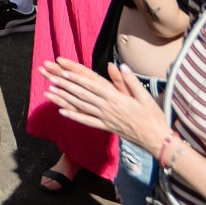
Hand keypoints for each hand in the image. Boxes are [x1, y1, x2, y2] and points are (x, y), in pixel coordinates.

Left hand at [43, 58, 167, 149]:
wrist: (156, 139)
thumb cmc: (152, 116)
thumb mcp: (145, 96)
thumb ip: (130, 81)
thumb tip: (120, 65)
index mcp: (116, 98)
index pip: (91, 86)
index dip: (76, 78)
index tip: (63, 71)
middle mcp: (107, 108)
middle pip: (82, 94)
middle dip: (65, 85)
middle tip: (50, 77)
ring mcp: (105, 119)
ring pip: (81, 107)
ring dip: (64, 99)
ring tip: (50, 91)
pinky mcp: (105, 127)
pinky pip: (87, 121)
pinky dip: (73, 116)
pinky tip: (61, 112)